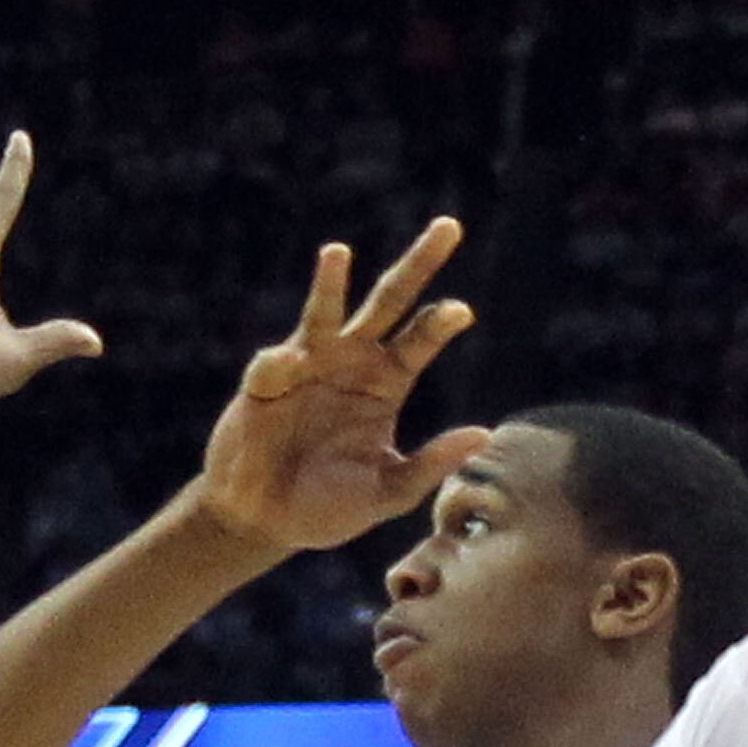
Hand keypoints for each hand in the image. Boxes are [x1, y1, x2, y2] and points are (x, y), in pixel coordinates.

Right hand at [195, 222, 484, 554]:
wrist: (263, 519)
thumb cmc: (327, 507)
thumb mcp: (388, 493)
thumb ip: (430, 465)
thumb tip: (484, 434)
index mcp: (387, 383)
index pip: (421, 339)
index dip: (440, 322)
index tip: (462, 311)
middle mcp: (352, 361)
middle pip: (390, 301)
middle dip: (419, 264)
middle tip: (449, 227)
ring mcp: (308, 364)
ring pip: (325, 310)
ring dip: (331, 281)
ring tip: (337, 253)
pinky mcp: (266, 381)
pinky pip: (274, 364)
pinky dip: (282, 363)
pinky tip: (288, 369)